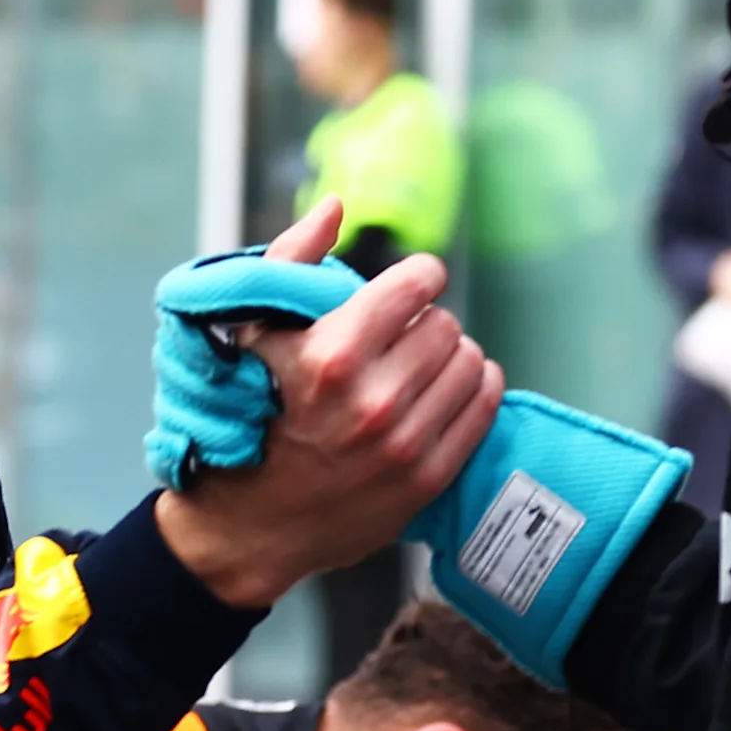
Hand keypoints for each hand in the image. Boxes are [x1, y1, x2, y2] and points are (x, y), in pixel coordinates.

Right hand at [156, 202, 501, 608]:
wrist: (248, 525)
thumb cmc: (247, 416)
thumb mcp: (252, 333)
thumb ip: (294, 260)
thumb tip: (334, 205)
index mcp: (331, 355)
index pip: (415, 285)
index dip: (418, 277)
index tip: (411, 285)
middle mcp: (373, 401)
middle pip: (445, 324)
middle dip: (428, 321)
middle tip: (406, 336)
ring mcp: (404, 444)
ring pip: (471, 362)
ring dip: (453, 356)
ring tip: (423, 366)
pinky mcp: (427, 479)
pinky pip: (484, 407)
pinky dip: (477, 389)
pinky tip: (448, 390)